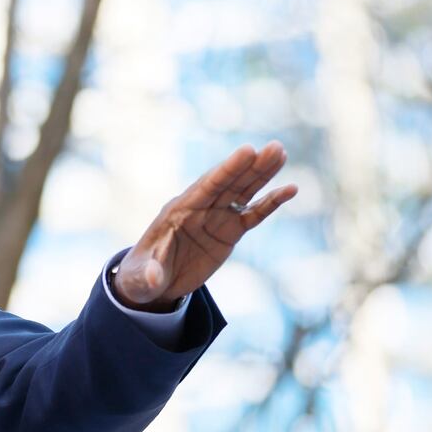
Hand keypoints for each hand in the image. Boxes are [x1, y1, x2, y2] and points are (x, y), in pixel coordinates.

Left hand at [112, 141, 298, 310]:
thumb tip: (152, 280)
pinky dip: (270, 203)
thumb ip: (149, 274)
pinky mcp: (229, 232)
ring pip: (243, 192)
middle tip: (275, 147)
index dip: (227, 169)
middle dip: (251, 166)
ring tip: (281, 153)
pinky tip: (290, 189)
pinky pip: (253, 215)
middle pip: (229, 183)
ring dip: (263, 174)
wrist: (152, 284)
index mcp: (178, 211)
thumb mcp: (141, 277)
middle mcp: (200, 208)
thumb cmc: (141, 276)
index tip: (247, 151)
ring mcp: (216, 218)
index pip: (207, 186)